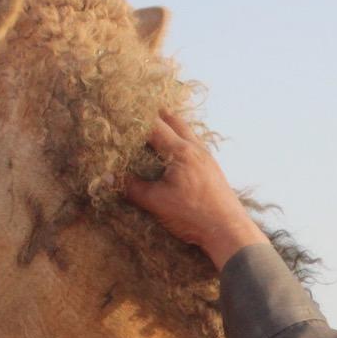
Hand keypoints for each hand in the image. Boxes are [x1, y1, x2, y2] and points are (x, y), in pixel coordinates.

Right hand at [126, 112, 270, 270]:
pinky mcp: (213, 169)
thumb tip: (107, 176)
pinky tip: (178, 148)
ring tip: (159, 120)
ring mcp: (207, 158)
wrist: (228, 230)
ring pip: (188, 131)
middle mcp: (196, 149)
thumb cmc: (193, 215)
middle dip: (156, 114)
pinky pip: (196, 144)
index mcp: (180, 152)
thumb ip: (131, 187)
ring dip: (172, 124)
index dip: (136, 118)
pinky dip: (183, 138)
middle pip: (174, 121)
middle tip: (140, 107)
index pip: (154, 126)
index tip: (121, 112)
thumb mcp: (156, 202)